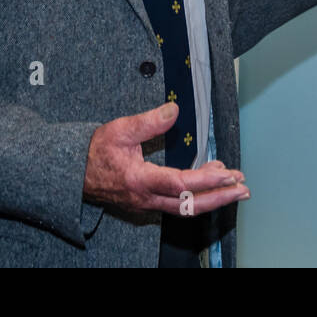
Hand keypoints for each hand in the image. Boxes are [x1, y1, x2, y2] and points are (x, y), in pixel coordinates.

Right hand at [83, 103, 248, 215]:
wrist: (73, 174)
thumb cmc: (95, 152)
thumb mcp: (120, 129)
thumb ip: (148, 121)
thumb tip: (175, 109)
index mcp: (140, 180)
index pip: (181, 184)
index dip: (207, 181)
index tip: (228, 174)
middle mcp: (147, 198)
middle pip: (190, 205)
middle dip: (220, 197)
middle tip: (243, 188)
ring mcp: (148, 203)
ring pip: (186, 207)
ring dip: (212, 198)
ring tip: (234, 186)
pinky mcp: (148, 202)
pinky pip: (179, 204)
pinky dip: (198, 195)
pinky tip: (209, 180)